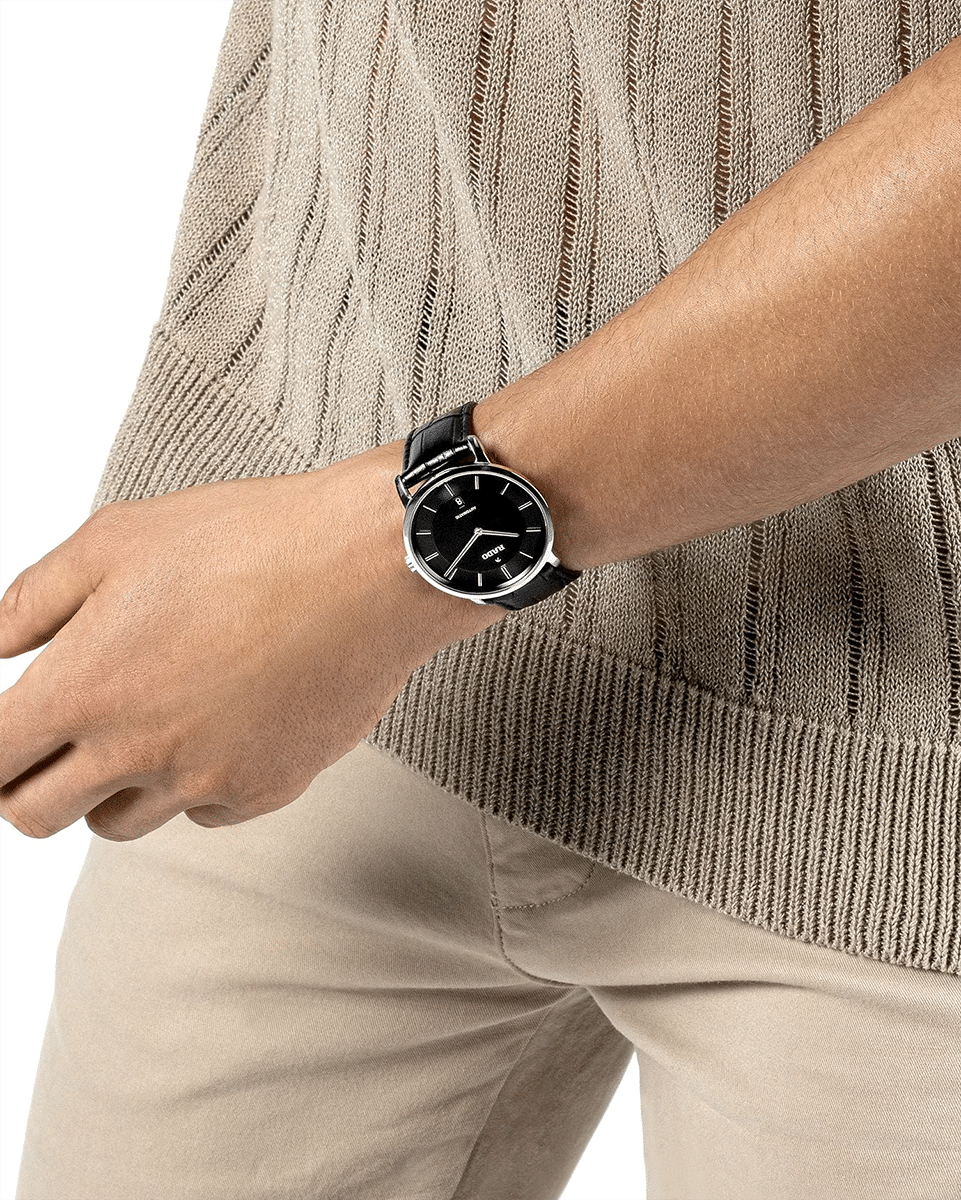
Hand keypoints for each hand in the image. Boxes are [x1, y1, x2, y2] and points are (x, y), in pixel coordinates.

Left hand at [0, 442, 502, 840]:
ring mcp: (205, 780)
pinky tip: (219, 721)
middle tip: (52, 744)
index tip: (3, 736)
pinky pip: (201, 811)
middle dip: (27, 783)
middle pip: (35, 815)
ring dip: (111, 786)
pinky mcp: (265, 790)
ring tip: (145, 723)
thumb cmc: (250, 540)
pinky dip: (193, 782)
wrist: (368, 568)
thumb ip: (32, 603)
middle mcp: (137, 752)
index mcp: (85, 687)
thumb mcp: (116, 540)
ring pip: (117, 822)